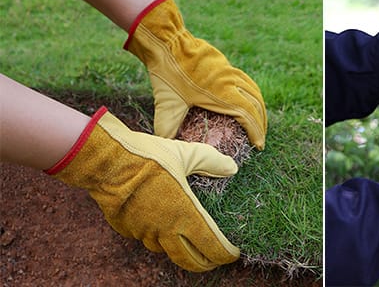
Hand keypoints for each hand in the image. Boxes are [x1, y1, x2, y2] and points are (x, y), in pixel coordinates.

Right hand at [47, 107, 238, 271]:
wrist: (106, 163)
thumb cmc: (148, 157)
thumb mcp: (186, 154)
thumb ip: (211, 162)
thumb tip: (232, 167)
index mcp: (184, 214)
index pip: (210, 245)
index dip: (224, 253)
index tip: (233, 253)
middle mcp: (164, 229)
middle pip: (188, 259)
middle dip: (204, 263)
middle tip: (214, 261)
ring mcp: (143, 231)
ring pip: (164, 250)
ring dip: (180, 250)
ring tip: (189, 245)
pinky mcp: (127, 228)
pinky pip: (146, 238)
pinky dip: (157, 237)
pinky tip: (160, 228)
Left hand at [125, 0, 266, 148]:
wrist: (168, 41)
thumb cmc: (167, 73)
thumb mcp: (166, 104)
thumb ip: (166, 128)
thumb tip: (165, 147)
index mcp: (222, 93)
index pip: (248, 115)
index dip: (256, 131)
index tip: (259, 145)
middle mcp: (232, 81)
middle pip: (256, 104)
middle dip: (261, 123)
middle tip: (259, 139)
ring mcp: (230, 71)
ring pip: (254, 91)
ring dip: (259, 108)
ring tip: (259, 121)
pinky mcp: (226, 65)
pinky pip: (246, 81)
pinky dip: (252, 94)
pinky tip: (247, 99)